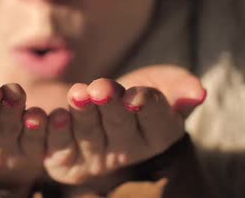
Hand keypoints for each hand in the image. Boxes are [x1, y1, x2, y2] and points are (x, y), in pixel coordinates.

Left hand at [44, 65, 205, 192]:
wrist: (92, 104)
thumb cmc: (132, 92)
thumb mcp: (158, 82)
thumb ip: (177, 86)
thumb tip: (198, 91)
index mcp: (157, 135)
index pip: (157, 122)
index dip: (148, 108)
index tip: (137, 95)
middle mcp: (126, 152)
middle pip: (120, 128)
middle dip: (110, 107)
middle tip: (101, 89)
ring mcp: (95, 159)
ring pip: (88, 135)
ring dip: (82, 115)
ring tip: (77, 93)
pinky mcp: (66, 162)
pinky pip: (56, 148)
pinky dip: (51, 131)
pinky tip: (46, 116)